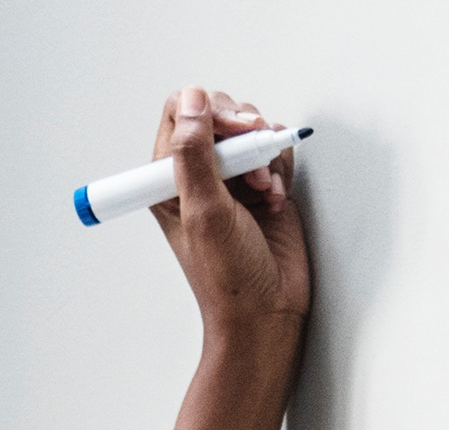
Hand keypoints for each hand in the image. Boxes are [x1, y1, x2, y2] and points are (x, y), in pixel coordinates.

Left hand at [149, 87, 310, 345]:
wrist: (266, 311)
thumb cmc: (227, 277)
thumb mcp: (204, 211)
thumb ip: (194, 153)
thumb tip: (193, 100)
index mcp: (168, 178)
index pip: (182, 114)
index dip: (209, 113)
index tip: (233, 133)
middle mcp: (199, 175)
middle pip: (219, 115)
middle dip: (243, 133)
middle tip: (251, 167)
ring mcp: (233, 180)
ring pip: (251, 131)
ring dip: (263, 154)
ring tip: (263, 190)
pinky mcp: (263, 187)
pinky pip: (275, 153)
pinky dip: (280, 169)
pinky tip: (276, 197)